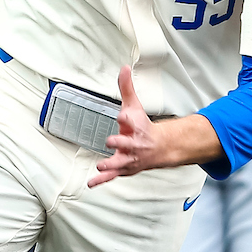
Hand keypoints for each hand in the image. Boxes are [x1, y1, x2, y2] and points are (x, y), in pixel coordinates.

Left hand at [88, 66, 160, 187]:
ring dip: (111, 164)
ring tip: (101, 166)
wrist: (159, 149)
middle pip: (127, 144)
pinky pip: (112, 176)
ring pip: (120, 162)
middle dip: (119, 142)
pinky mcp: (123, 168)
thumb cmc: (143, 127)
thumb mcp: (135, 107)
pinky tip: (91, 182)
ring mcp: (129, 158)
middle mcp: (134, 144)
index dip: (127, 118)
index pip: (132, 121)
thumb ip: (127, 88)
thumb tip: (124, 68)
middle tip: (111, 141)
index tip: (123, 115)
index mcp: (137, 127)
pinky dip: (102, 180)